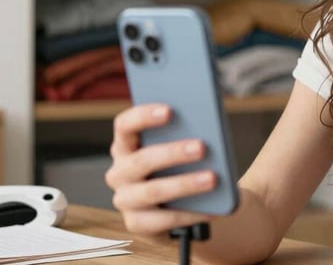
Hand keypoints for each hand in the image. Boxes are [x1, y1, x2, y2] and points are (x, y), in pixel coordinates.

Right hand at [104, 104, 216, 234]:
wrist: (187, 203)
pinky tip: (212, 209)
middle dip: (173, 152)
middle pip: (141, 159)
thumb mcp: (182, 146)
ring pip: (153, 191)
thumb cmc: (186, 165)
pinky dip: (190, 214)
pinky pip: (163, 220)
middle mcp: (119, 172)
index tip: (170, 110)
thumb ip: (187, 134)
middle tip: (202, 147)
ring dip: (185, 184)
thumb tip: (208, 129)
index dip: (143, 116)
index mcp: (126, 145)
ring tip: (213, 178)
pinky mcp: (136, 223)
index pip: (124, 125)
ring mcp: (125, 200)